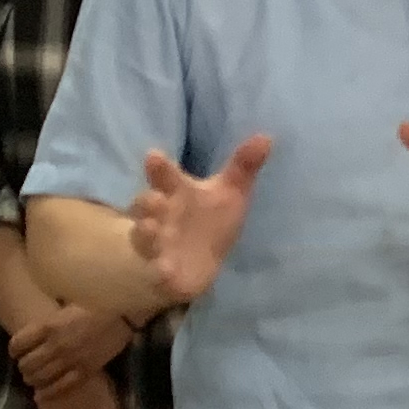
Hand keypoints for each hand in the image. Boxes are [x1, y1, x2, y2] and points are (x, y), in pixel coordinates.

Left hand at [8, 299, 130, 395]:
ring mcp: (69, 360)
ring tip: (34, 377)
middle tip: (27, 364)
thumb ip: (50, 315)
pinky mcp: (84, 371)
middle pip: (26, 364)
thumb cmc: (96, 300)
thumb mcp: (65, 301)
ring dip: (32, 379)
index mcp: (48, 325)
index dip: (14, 349)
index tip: (17, 350)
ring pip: (39, 378)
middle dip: (23, 365)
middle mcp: (55, 345)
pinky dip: (47, 393)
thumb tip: (34, 318)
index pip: (17, 344)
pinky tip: (41, 394)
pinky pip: (59, 388)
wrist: (125, 311)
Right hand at [131, 138, 268, 304]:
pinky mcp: (161, 271)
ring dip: (146, 232)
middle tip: (158, 198)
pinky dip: (158, 270)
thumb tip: (266, 137)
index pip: (164, 175)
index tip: (154, 156)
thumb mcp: (231, 191)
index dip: (159, 167)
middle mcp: (161, 215)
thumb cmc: (212, 217)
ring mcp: (157, 243)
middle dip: (147, 201)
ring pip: (142, 235)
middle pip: (145, 203)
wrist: (201, 261)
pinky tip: (164, 270)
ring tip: (154, 229)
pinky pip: (155, 271)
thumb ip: (243, 166)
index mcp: (177, 191)